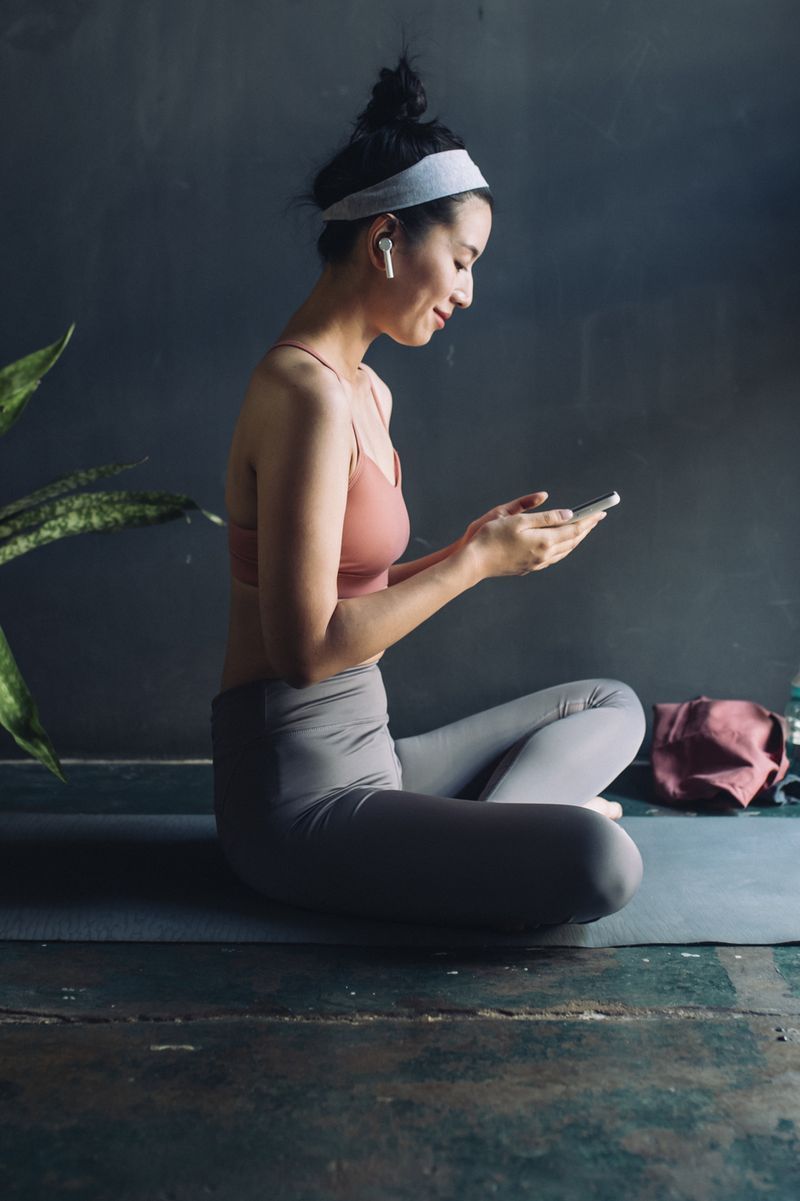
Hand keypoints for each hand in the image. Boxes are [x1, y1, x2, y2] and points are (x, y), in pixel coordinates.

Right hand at [467, 496, 605, 579]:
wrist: (474, 561)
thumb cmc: (491, 536)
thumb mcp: (518, 520)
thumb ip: (545, 517)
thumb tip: (568, 515)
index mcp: (544, 541)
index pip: (574, 529)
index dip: (589, 520)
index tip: (601, 511)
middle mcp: (544, 555)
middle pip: (572, 541)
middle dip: (586, 529)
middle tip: (596, 518)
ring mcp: (536, 564)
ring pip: (564, 551)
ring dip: (576, 540)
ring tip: (583, 530)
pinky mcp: (528, 568)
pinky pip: (554, 558)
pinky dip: (563, 548)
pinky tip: (562, 545)